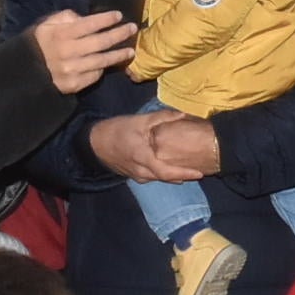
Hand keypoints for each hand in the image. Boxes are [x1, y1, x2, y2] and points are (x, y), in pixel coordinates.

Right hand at [32, 10, 135, 92]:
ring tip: (130, 50)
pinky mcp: (74, 84)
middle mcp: (68, 52)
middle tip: (132, 28)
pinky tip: (110, 63)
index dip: (105, 19)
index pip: (89, 24)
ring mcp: (72, 70)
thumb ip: (66, 18)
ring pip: (102, 61)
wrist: (26, 74)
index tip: (119, 15)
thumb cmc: (39, 44)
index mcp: (61, 34)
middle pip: (100, 42)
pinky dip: (103, 68)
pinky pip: (94, 75)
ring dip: (118, 55)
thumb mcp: (47, 25)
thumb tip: (85, 18)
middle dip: (119, 34)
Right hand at [90, 109, 205, 183]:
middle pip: (165, 178)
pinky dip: (162, 175)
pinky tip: (169, 169)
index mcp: (143, 157)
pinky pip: (151, 178)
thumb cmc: (117, 129)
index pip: (167, 171)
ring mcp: (136, 175)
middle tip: (200, 172)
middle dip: (183, 176)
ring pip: (158, 179)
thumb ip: (161, 117)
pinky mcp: (133, 175)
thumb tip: (183, 114)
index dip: (184, 173)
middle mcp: (140, 171)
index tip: (200, 173)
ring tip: (189, 172)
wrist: (94, 143)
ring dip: (173, 176)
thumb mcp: (139, 120)